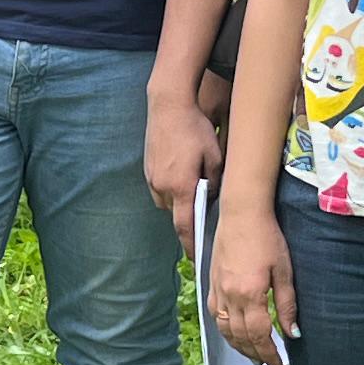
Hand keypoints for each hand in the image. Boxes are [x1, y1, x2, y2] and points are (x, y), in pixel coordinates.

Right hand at [143, 78, 225, 230]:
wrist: (168, 106)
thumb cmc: (195, 129)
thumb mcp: (216, 156)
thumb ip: (216, 183)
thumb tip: (213, 198)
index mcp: (181, 187)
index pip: (185, 226)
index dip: (191, 245)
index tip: (197, 258)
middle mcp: (163, 187)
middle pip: (175, 214)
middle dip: (187, 218)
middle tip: (202, 217)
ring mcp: (152, 177)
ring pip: (167, 201)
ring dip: (179, 202)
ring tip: (193, 189)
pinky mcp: (148, 168)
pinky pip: (160, 188)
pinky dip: (171, 188)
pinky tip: (182, 174)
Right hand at [207, 194, 296, 364]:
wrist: (241, 212)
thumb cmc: (267, 237)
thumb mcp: (284, 271)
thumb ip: (287, 304)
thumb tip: (292, 333)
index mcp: (250, 294)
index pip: (260, 336)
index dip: (270, 355)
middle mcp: (230, 296)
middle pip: (240, 337)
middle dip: (255, 354)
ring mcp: (217, 289)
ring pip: (224, 329)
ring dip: (238, 346)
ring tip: (252, 354)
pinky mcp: (211, 282)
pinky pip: (214, 314)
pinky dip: (224, 329)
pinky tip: (233, 333)